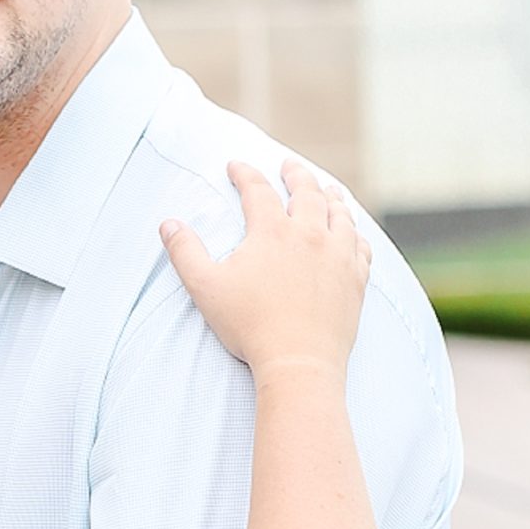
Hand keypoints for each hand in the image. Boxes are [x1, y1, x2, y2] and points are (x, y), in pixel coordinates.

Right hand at [161, 160, 369, 378]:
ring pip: (340, 214)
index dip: (244, 173)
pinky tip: (352, 234)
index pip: (258, 190)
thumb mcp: (205, 288)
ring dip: (331, 196)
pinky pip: (361, 246)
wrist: (299, 363)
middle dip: (295, 174)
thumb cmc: (250, 326)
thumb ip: (185, 251)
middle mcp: (310, 235)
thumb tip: (168, 223)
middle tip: (289, 165)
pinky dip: (355, 233)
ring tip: (327, 189)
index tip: (235, 166)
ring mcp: (338, 255)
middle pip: (307, 191)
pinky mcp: (356, 279)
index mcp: (272, 232)